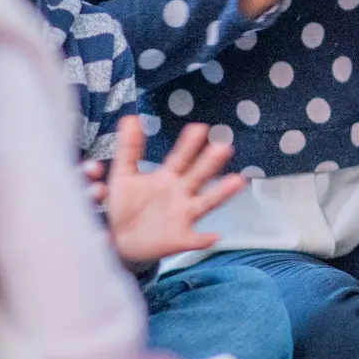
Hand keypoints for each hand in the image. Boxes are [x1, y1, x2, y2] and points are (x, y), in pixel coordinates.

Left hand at [101, 115, 245, 266]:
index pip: (180, 158)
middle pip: (198, 176)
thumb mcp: (123, 174)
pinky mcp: (181, 239)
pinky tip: (214, 236)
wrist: (121, 240)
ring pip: (205, 202)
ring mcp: (184, 216)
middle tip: (223, 147)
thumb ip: (129, 148)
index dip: (189, 144)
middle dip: (210, 163)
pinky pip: (195, 240)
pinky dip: (204, 239)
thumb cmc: (126, 205)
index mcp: (168, 177)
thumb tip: (129, 118)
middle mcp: (181, 193)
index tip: (199, 128)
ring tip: (237, 181)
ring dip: (221, 193)